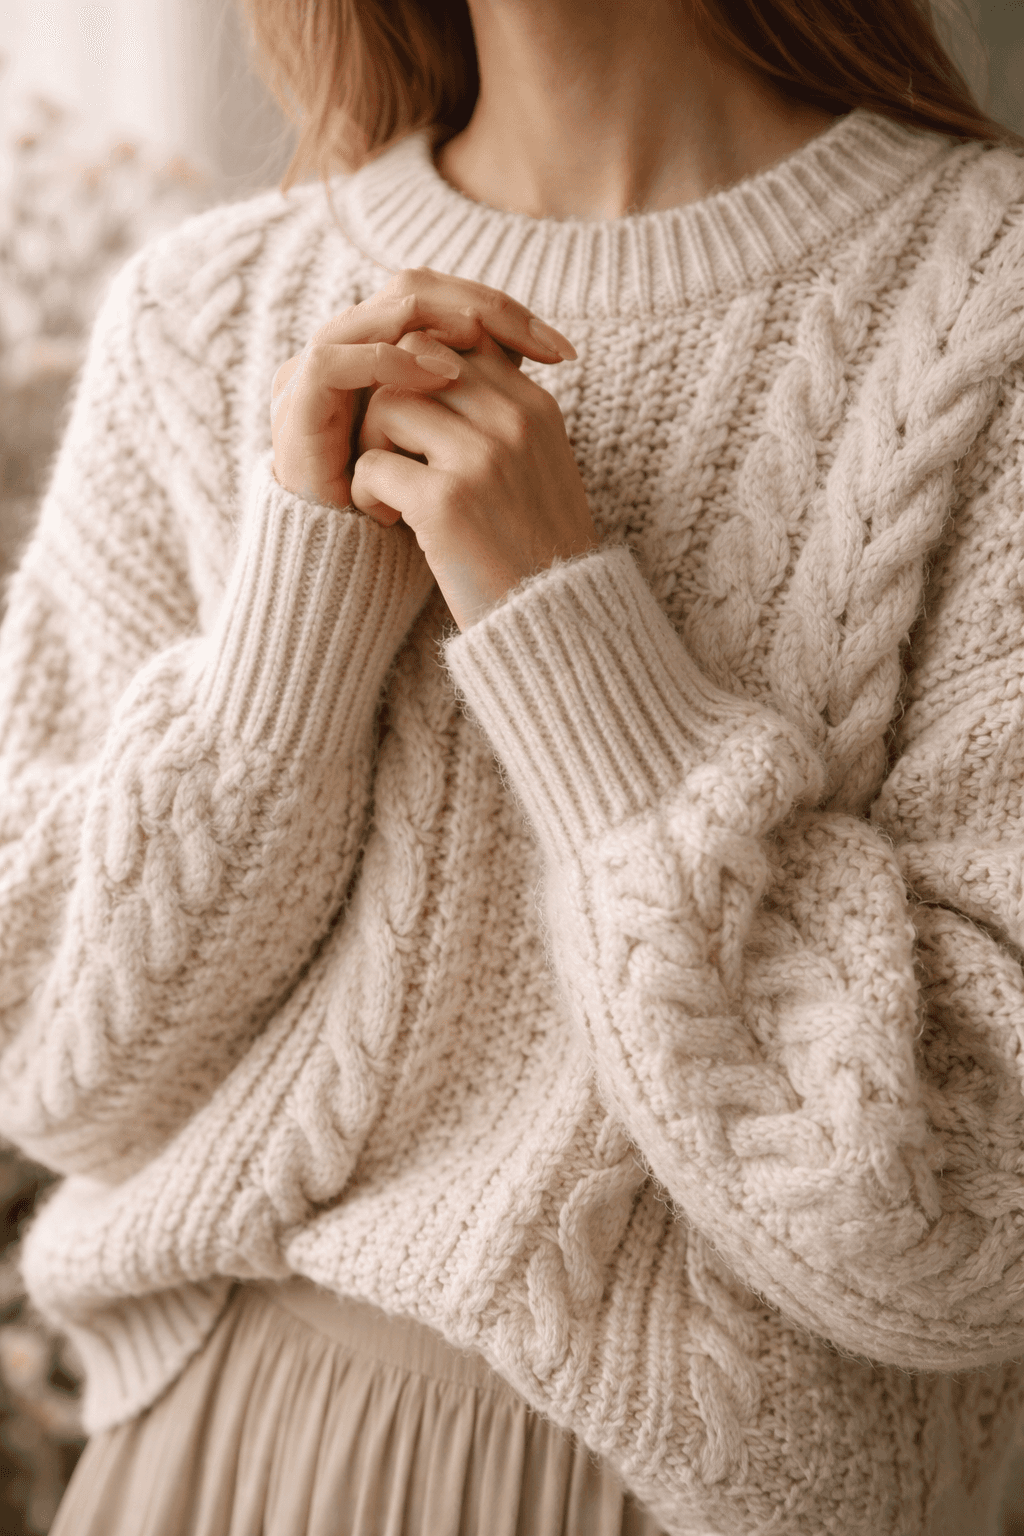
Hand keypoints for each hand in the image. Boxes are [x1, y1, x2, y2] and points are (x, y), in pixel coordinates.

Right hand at [270, 267, 577, 510]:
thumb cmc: (416, 513)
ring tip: (484, 347)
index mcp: (392, 351)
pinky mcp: (297, 404)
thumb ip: (485, 398)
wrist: (352, 567)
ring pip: (381, 312)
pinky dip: (386, 361)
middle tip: (533, 339)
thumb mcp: (462, 450)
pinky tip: (436, 378)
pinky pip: (336, 361)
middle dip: (479, 308)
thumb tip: (545, 351)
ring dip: (437, 324)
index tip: (563, 350)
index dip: (504, 313)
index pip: (450, 301)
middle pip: (417, 288)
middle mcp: (354, 348)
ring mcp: (319, 371)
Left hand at [351, 328, 599, 630]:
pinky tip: (386, 520)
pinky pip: (371, 465)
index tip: (414, 422)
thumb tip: (443, 366)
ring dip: (371, 445)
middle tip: (390, 452)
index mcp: (535, 408)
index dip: (419, 373)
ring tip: (388, 490)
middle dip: (388, 402)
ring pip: (386, 405)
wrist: (556, 624)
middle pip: (416, 361)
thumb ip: (502, 417)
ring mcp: (481, 459)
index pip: (459, 343)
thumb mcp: (538, 467)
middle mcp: (512, 422)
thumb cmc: (535, 550)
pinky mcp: (446, 501)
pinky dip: (365, 493)